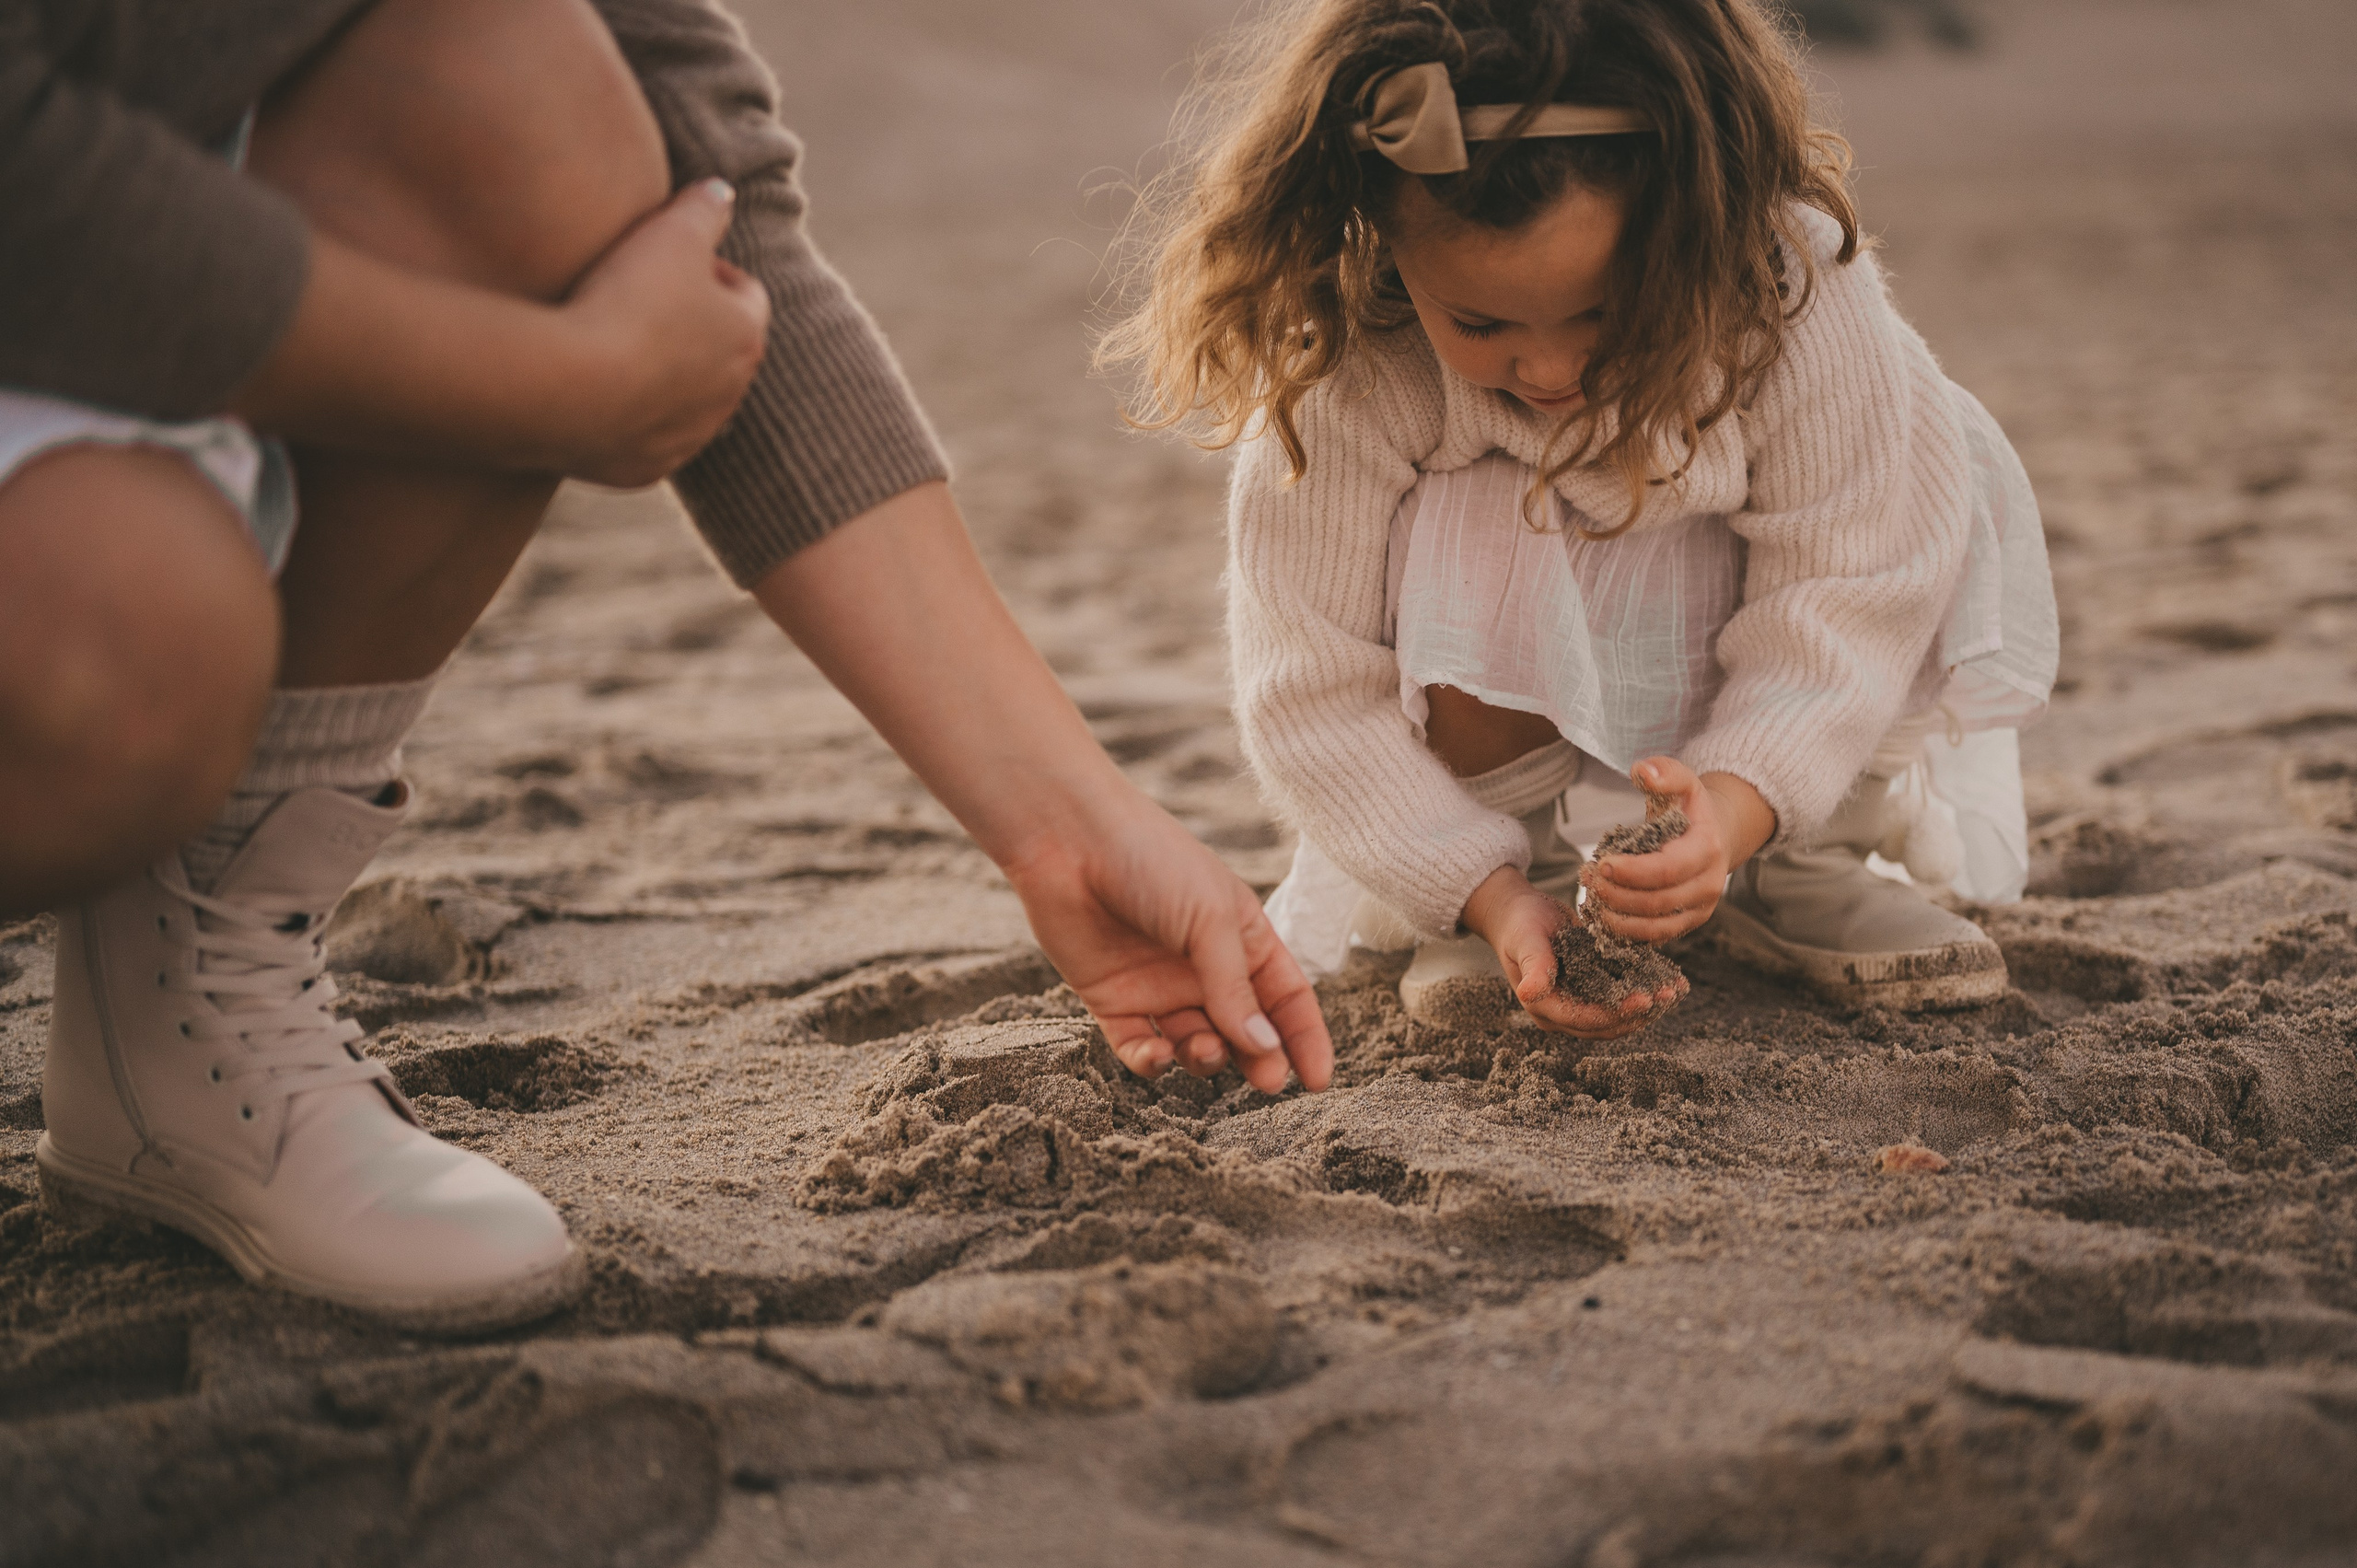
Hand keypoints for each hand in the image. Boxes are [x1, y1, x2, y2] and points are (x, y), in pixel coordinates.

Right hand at [232, 180, 767, 481]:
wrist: (571, 388)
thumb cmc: (627, 299)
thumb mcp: (670, 230)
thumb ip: (704, 206)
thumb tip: (723, 190)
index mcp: (746, 337)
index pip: (744, 293)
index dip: (707, 269)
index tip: (666, 259)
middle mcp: (730, 397)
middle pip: (717, 350)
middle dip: (687, 324)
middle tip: (637, 300)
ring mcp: (688, 439)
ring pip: (684, 399)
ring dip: (659, 372)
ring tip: (611, 343)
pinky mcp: (645, 470)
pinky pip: (643, 437)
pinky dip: (626, 414)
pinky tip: (591, 389)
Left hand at [1000, 791, 1332, 1092]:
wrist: (1069, 840)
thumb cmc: (1153, 863)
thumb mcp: (1209, 921)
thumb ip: (1235, 989)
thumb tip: (1266, 1049)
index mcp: (1242, 938)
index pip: (1286, 998)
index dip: (1305, 1038)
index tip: (1318, 1080)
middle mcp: (1204, 968)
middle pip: (1245, 1031)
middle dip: (1259, 1059)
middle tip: (1267, 1082)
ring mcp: (1158, 987)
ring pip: (1195, 1046)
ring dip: (1207, 1058)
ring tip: (1204, 1048)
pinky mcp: (1111, 1001)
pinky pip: (1138, 1049)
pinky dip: (1151, 1063)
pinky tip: (1158, 1055)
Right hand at [1460, 866, 1673, 1039]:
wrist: (1520, 912)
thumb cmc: (1521, 923)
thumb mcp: (1525, 939)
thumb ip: (1533, 965)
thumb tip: (1530, 993)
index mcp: (1544, 1007)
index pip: (1584, 1019)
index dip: (1615, 1012)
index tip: (1644, 999)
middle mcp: (1563, 1013)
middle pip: (1606, 1025)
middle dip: (1640, 1013)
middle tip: (1669, 994)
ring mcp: (1580, 1004)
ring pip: (1619, 1018)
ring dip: (1649, 1007)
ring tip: (1675, 989)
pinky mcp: (1594, 992)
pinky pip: (1623, 1000)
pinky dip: (1647, 992)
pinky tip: (1671, 980)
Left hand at [1582, 757, 1775, 941]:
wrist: (1716, 835)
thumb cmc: (1689, 808)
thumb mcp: (1683, 781)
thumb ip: (1664, 772)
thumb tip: (1643, 771)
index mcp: (1707, 849)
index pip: (1666, 870)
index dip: (1631, 872)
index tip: (1601, 863)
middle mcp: (1709, 885)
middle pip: (1657, 902)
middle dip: (1616, 895)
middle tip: (1588, 879)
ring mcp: (1700, 909)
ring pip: (1655, 926)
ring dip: (1617, 917)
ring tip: (1591, 897)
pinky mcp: (1687, 923)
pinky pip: (1655, 937)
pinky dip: (1626, 932)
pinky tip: (1603, 916)